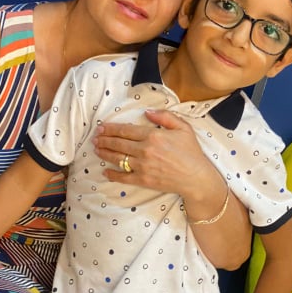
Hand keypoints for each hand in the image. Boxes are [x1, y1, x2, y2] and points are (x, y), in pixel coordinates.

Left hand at [93, 109, 214, 194]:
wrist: (196, 177)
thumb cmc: (191, 152)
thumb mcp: (183, 127)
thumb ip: (164, 117)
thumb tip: (147, 112)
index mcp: (153, 136)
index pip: (125, 130)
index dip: (111, 128)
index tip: (101, 127)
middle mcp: (144, 150)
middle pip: (118, 143)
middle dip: (104, 139)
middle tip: (95, 137)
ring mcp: (142, 166)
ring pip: (117, 158)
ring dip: (104, 153)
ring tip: (96, 149)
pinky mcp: (143, 180)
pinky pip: (123, 177)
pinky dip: (112, 174)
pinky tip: (105, 171)